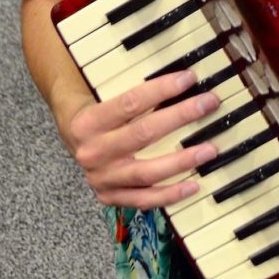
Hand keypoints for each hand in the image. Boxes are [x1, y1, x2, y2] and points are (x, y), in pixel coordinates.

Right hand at [66, 69, 220, 208]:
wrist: (70, 140)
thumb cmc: (97, 114)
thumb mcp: (105, 97)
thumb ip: (136, 93)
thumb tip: (181, 79)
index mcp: (90, 122)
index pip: (130, 102)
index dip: (162, 89)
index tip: (189, 78)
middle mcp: (93, 152)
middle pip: (142, 134)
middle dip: (180, 117)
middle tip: (208, 104)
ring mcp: (102, 179)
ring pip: (146, 172)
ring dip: (181, 161)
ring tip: (209, 150)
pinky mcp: (110, 197)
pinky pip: (144, 200)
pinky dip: (170, 194)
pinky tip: (193, 185)